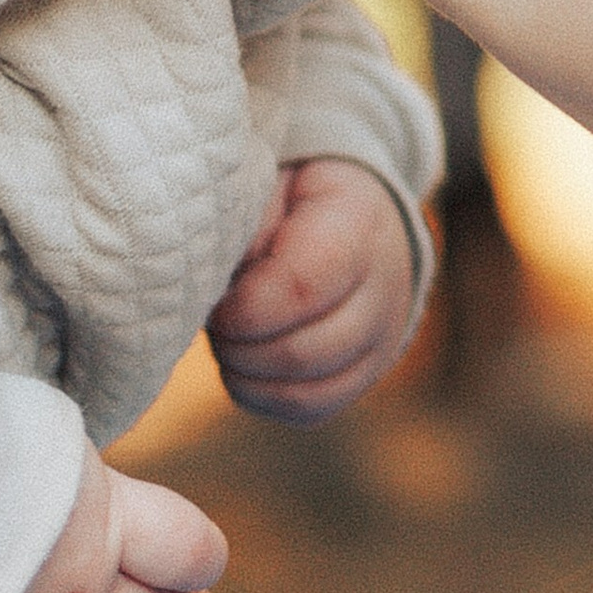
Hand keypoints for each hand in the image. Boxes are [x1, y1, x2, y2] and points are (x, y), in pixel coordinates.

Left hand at [207, 156, 421, 425]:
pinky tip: (243, 366)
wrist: (353, 214)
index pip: (303, 286)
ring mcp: (381, 338)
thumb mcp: (267, 182)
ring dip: (247, 375)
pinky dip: (263, 397)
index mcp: (359, 222)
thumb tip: (207, 283)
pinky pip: (309, 410)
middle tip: (213, 322)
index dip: (245, 308)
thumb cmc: (293, 197)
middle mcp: (385, 287)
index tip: (215, 304)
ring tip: (226, 341)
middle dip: (239, 347)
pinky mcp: (364, 374)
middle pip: (303, 351)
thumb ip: (243, 226)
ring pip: (306, 392)